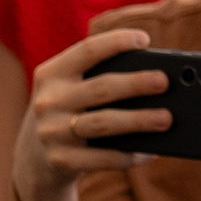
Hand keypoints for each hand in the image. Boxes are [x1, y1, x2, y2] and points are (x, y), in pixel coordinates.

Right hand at [10, 28, 172, 200]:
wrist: (33, 158)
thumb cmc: (69, 111)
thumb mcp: (70, 88)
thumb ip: (100, 77)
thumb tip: (154, 79)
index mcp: (52, 73)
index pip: (87, 50)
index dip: (116, 42)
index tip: (144, 39)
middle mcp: (49, 101)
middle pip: (101, 88)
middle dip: (136, 84)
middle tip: (164, 82)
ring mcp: (52, 133)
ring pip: (103, 124)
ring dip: (138, 120)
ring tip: (167, 118)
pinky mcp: (61, 161)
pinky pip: (102, 158)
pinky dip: (130, 155)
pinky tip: (152, 151)